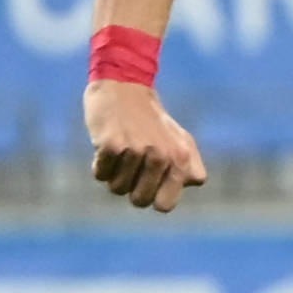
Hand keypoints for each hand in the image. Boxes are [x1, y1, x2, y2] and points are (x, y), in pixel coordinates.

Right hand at [86, 79, 206, 212]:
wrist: (124, 86)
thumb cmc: (152, 120)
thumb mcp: (181, 140)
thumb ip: (191, 167)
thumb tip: (193, 183)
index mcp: (181, 160)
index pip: (165, 206)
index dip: (153, 197)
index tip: (149, 181)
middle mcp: (162, 157)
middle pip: (139, 201)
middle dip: (131, 188)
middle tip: (133, 164)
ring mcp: (137, 151)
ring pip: (117, 189)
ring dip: (115, 173)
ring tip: (122, 150)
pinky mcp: (111, 145)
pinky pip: (100, 175)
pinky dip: (100, 164)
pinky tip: (108, 143)